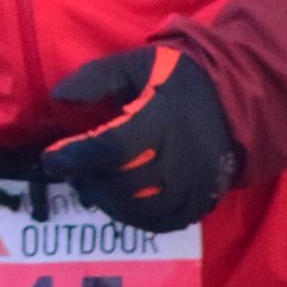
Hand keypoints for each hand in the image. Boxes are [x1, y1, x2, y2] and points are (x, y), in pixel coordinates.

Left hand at [40, 44, 238, 232]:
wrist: (234, 96)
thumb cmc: (174, 79)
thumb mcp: (134, 63)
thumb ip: (95, 78)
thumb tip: (58, 97)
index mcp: (162, 117)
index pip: (113, 147)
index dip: (77, 157)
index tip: (51, 157)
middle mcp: (182, 154)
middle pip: (126, 184)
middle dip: (89, 181)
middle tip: (71, 171)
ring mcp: (197, 181)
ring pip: (145, 208)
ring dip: (109, 203)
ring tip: (91, 186)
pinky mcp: (205, 197)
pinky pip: (167, 222)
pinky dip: (137, 218)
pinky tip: (119, 203)